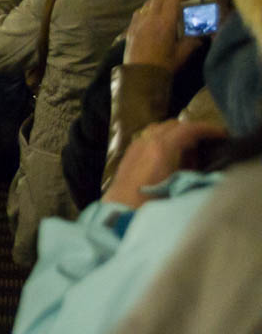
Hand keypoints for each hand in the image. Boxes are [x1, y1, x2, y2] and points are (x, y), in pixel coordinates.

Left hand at [103, 119, 225, 208]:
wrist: (119, 214)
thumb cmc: (152, 205)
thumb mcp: (181, 188)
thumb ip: (195, 172)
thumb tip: (206, 167)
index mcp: (161, 148)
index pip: (187, 128)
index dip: (207, 129)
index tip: (221, 134)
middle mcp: (146, 142)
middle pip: (172, 125)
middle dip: (191, 130)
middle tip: (207, 143)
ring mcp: (135, 147)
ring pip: (158, 130)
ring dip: (174, 134)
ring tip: (189, 151)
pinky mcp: (128, 155)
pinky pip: (147, 138)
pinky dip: (161, 140)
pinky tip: (169, 158)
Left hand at [124, 0, 201, 70]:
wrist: (140, 76)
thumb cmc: (163, 66)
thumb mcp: (182, 54)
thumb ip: (192, 41)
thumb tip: (200, 35)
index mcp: (164, 23)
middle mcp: (149, 18)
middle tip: (181, 0)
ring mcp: (137, 22)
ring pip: (148, 2)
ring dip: (159, 1)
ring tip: (169, 9)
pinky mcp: (130, 28)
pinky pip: (139, 12)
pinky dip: (148, 9)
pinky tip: (154, 18)